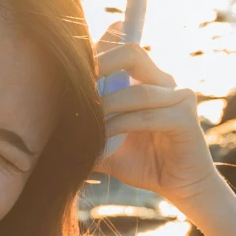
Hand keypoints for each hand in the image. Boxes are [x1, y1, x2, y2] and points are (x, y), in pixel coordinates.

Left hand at [90, 38, 220, 207]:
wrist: (180, 189)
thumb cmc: (144, 164)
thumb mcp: (108, 147)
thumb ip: (86, 135)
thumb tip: (49, 133)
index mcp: (148, 80)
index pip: (123, 50)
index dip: (100, 46)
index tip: (73, 57)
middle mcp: (165, 82)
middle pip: (132, 54)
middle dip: (101, 63)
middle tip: (77, 80)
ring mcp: (179, 98)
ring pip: (138, 91)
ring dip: (108, 104)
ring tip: (86, 120)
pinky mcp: (186, 119)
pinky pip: (149, 116)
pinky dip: (123, 125)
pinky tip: (104, 137)